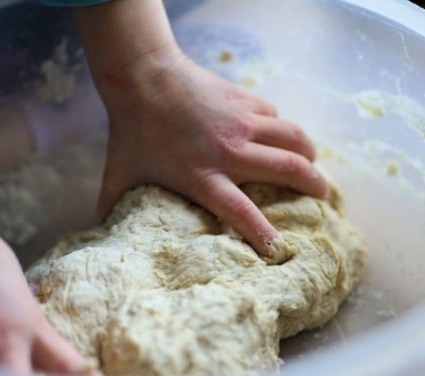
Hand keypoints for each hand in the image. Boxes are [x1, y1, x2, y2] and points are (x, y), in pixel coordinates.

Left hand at [75, 0, 328, 255]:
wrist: (143, 78)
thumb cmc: (131, 133)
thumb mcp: (119, 177)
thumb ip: (114, 209)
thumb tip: (101, 237)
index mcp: (202, 176)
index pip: (241, 211)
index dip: (264, 233)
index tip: (280, 249)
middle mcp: (230, 151)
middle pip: (287, 169)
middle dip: (313, 185)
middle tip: (323, 197)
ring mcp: (242, 123)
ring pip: (294, 137)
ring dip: (310, 154)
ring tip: (313, 165)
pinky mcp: (246, 101)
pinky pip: (278, 117)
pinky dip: (284, 130)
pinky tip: (280, 136)